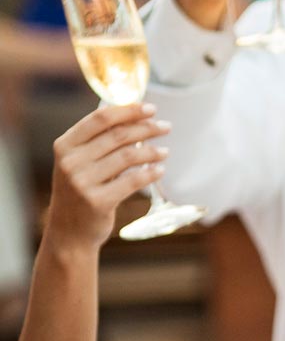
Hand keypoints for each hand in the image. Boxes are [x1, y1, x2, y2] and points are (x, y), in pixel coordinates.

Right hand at [45, 104, 170, 251]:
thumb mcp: (78, 163)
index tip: (151, 108)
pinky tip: (159, 170)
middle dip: (146, 128)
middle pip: (118, 135)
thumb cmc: (80, 191)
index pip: (100, 119)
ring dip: (151, 151)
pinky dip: (150, 173)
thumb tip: (126, 112)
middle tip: (165, 127)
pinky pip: (132, 181)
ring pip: (127, 157)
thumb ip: (95, 141)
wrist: (69, 232)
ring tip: (165, 152)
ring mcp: (82, 182)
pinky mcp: (97, 201)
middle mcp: (70, 162)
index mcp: (64, 146)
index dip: (128, 110)